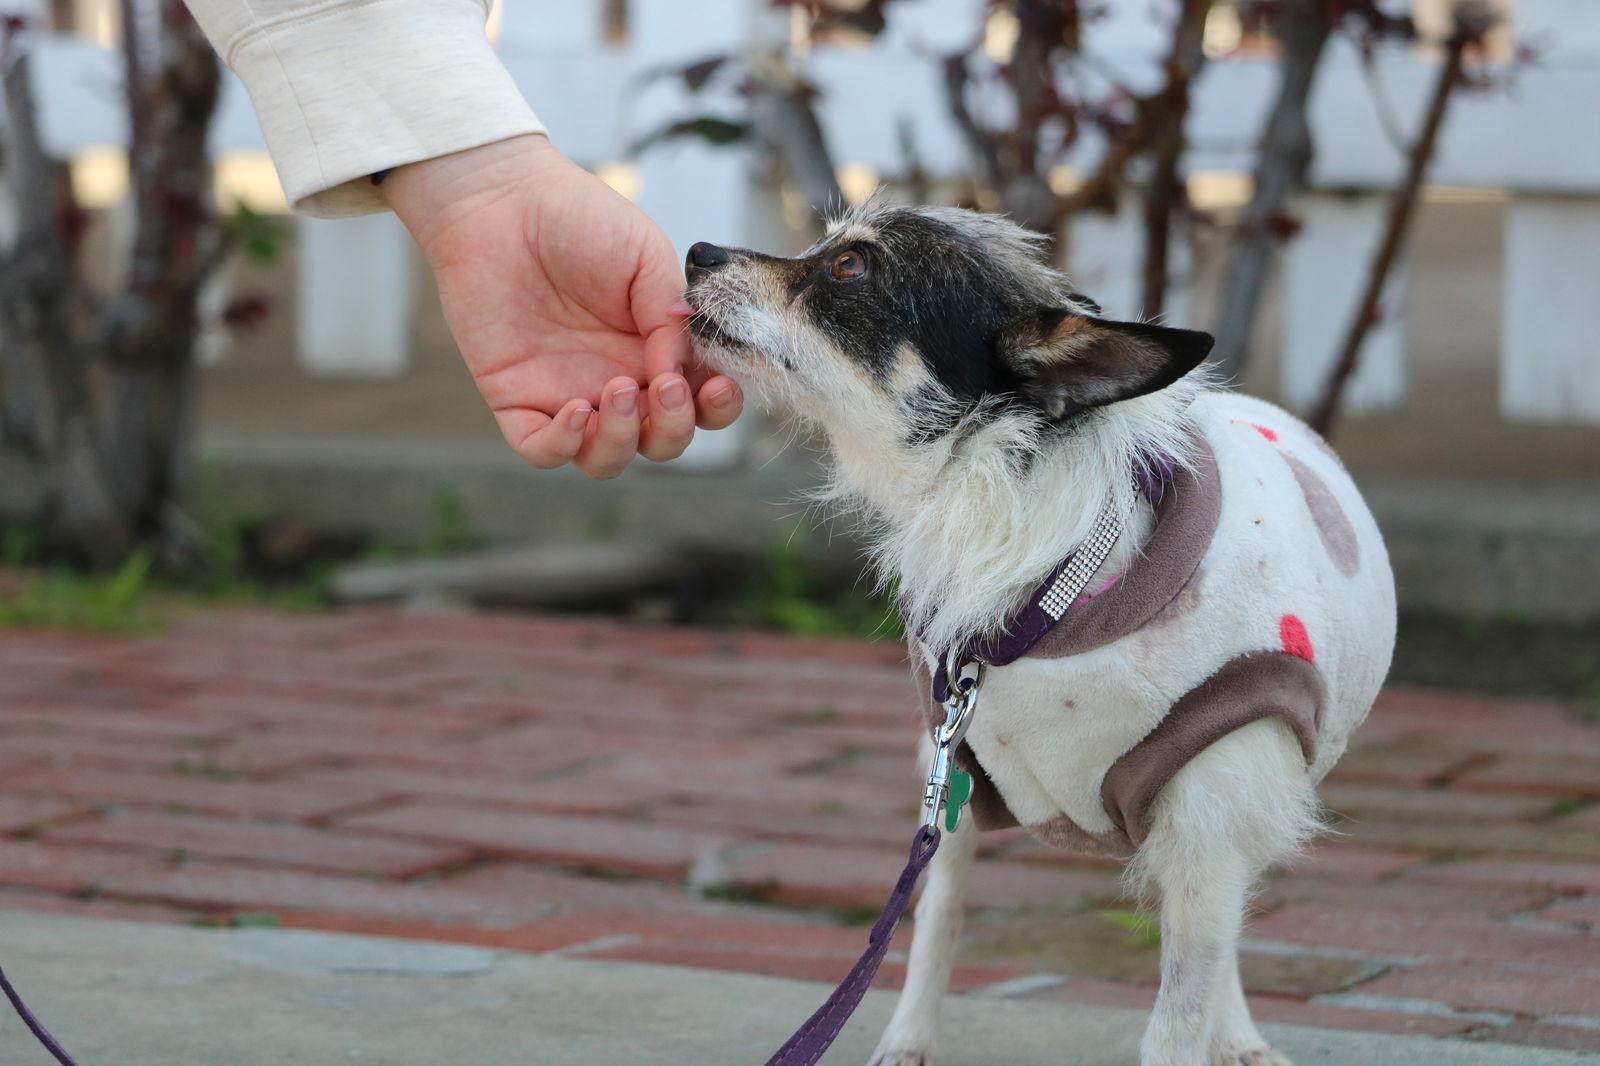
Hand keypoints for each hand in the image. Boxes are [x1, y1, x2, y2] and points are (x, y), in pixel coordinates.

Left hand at [380, 134, 743, 477]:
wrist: (502, 200)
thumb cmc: (579, 218)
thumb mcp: (647, 256)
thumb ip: (673, 314)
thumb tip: (682, 368)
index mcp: (658, 351)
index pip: (702, 403)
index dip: (717, 408)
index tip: (716, 384)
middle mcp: (619, 381)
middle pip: (662, 442)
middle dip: (674, 428)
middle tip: (666, 386)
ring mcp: (569, 394)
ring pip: (607, 459)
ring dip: (623, 440)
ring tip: (616, 390)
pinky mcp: (518, 401)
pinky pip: (546, 451)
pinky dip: (565, 445)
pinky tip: (575, 408)